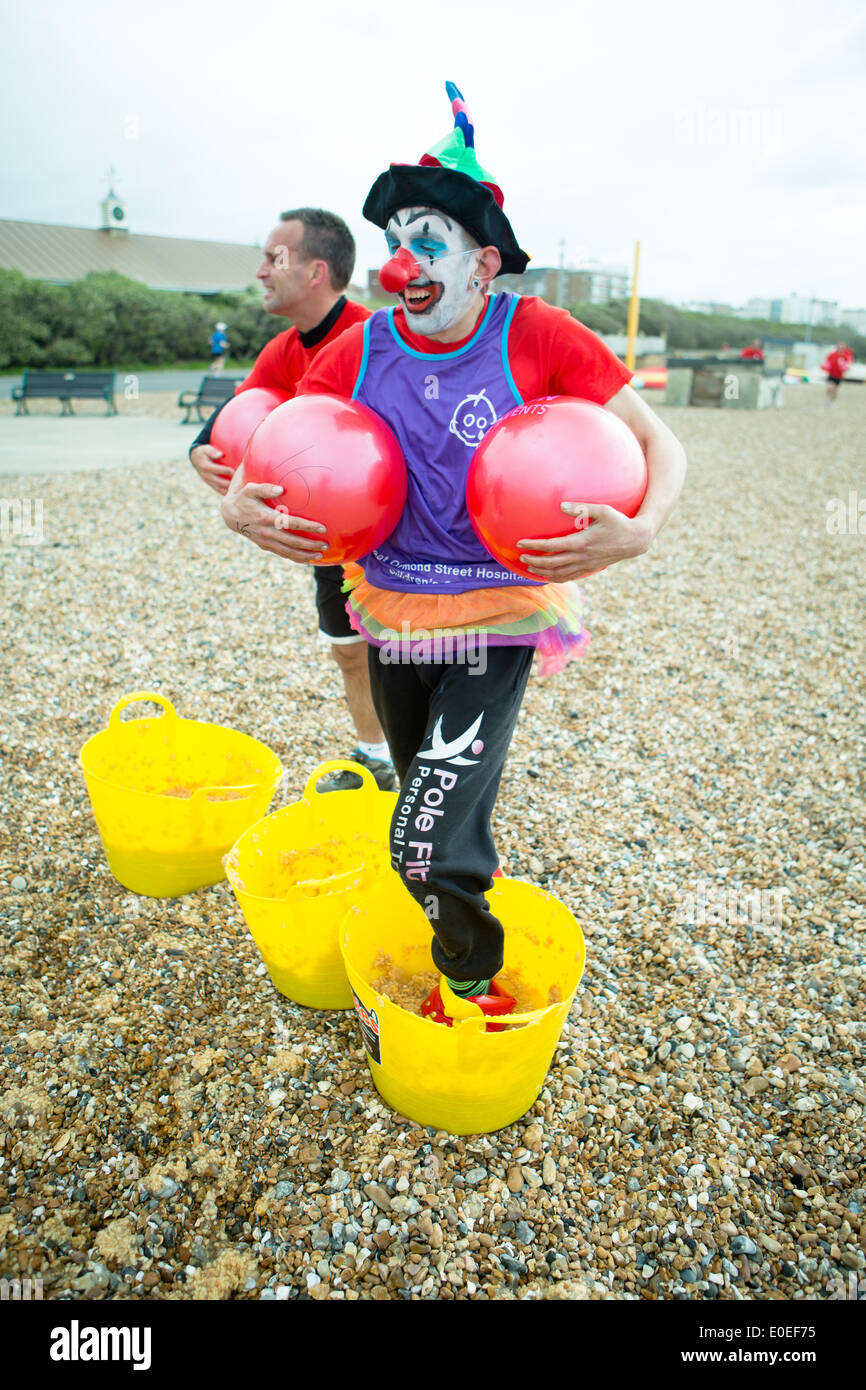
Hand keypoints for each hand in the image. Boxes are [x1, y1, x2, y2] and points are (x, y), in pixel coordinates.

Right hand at [190, 444, 234, 495]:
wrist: (196, 459)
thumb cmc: (204, 452)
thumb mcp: (206, 449)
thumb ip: (213, 452)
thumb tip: (220, 454)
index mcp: (205, 467)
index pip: (216, 469)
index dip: (225, 471)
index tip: (234, 471)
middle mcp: (206, 476)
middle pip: (219, 482)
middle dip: (229, 483)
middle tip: (240, 483)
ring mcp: (208, 482)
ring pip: (219, 489)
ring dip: (228, 490)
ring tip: (239, 490)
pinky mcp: (211, 485)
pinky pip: (219, 491)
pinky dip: (227, 493)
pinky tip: (236, 493)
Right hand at [220, 468, 326, 561]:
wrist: (229, 514)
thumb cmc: (243, 498)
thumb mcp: (250, 489)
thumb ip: (265, 488)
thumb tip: (281, 489)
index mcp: (266, 518)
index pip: (291, 523)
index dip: (307, 526)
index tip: (322, 528)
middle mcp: (267, 532)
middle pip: (293, 541)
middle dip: (310, 545)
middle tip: (326, 545)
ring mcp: (266, 541)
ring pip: (288, 552)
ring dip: (304, 555)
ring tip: (320, 556)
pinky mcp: (265, 546)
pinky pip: (282, 554)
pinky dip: (294, 558)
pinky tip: (306, 560)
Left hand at [518, 502, 651, 580]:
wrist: (635, 540)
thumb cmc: (619, 522)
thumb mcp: (602, 510)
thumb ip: (581, 508)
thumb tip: (561, 505)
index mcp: (582, 542)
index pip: (552, 546)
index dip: (534, 546)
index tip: (521, 543)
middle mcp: (582, 556)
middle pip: (552, 563)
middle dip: (534, 561)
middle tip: (521, 557)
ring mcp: (586, 565)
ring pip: (559, 573)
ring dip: (542, 572)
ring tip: (529, 569)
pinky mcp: (590, 568)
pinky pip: (569, 577)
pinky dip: (556, 578)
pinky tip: (548, 576)